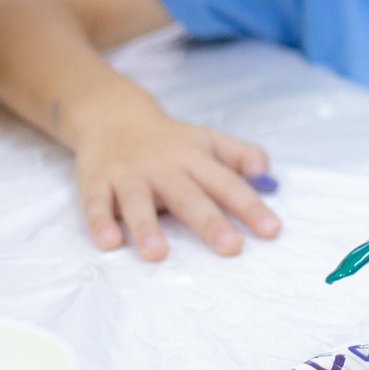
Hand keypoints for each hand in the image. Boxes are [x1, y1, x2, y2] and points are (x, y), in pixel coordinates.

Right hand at [68, 96, 279, 261]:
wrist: (112, 115)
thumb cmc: (170, 139)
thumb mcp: (208, 140)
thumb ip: (241, 155)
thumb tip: (268, 174)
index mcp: (194, 159)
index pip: (227, 184)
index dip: (250, 207)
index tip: (271, 230)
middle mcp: (163, 167)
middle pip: (188, 197)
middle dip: (210, 222)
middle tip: (231, 247)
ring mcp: (128, 175)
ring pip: (138, 202)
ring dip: (147, 228)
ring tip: (158, 254)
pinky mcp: (97, 182)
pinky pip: (97, 203)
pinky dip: (100, 222)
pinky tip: (109, 242)